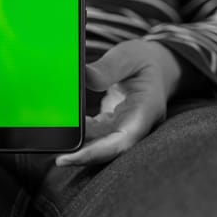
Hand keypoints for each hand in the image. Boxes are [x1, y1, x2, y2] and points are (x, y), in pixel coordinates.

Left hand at [56, 40, 181, 165]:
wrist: (157, 65)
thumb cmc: (144, 60)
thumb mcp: (128, 57)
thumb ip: (107, 68)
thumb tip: (83, 78)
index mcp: (146, 109)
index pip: (123, 140)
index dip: (97, 152)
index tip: (72, 157)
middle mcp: (138, 124)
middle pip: (111, 150)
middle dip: (85, 156)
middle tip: (59, 158)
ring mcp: (126, 127)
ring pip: (102, 145)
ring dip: (81, 146)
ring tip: (59, 143)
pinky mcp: (115, 125)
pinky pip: (96, 136)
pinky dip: (82, 133)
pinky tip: (68, 125)